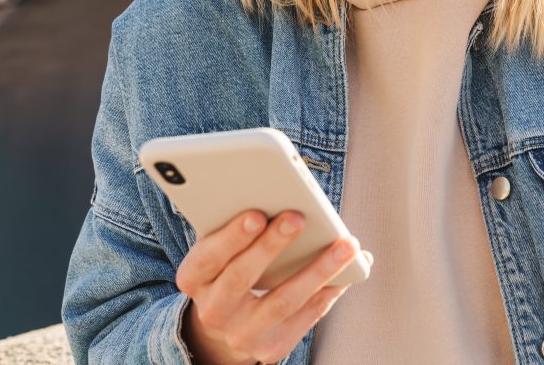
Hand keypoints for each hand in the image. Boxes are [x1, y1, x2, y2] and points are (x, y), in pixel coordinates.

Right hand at [176, 210, 361, 364]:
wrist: (225, 326)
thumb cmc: (228, 270)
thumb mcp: (219, 250)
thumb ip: (235, 226)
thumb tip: (280, 196)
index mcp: (194, 279)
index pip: (208, 257)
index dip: (231, 237)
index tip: (256, 214)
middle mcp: (214, 311)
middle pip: (242, 278)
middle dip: (272, 246)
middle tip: (298, 217)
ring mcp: (242, 334)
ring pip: (284, 300)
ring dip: (318, 269)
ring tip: (346, 244)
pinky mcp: (272, 348)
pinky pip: (306, 316)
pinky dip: (329, 290)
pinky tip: (349, 269)